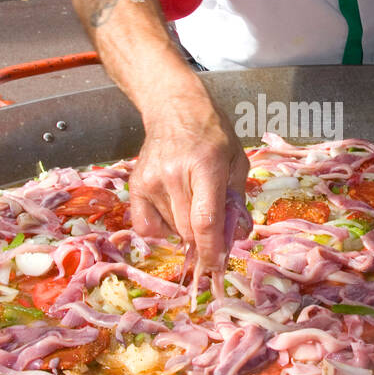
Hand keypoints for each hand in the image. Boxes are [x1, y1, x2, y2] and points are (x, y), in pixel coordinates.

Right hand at [130, 87, 249, 271]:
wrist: (174, 108)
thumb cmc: (212, 133)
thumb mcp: (237, 159)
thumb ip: (237, 199)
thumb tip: (237, 236)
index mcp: (205, 166)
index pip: (205, 221)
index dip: (212, 250)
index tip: (218, 266)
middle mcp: (174, 175)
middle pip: (187, 230)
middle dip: (204, 242)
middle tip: (214, 234)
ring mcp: (151, 181)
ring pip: (171, 229)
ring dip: (186, 230)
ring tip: (193, 204)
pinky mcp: (136, 186)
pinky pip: (147, 226)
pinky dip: (162, 229)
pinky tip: (173, 212)